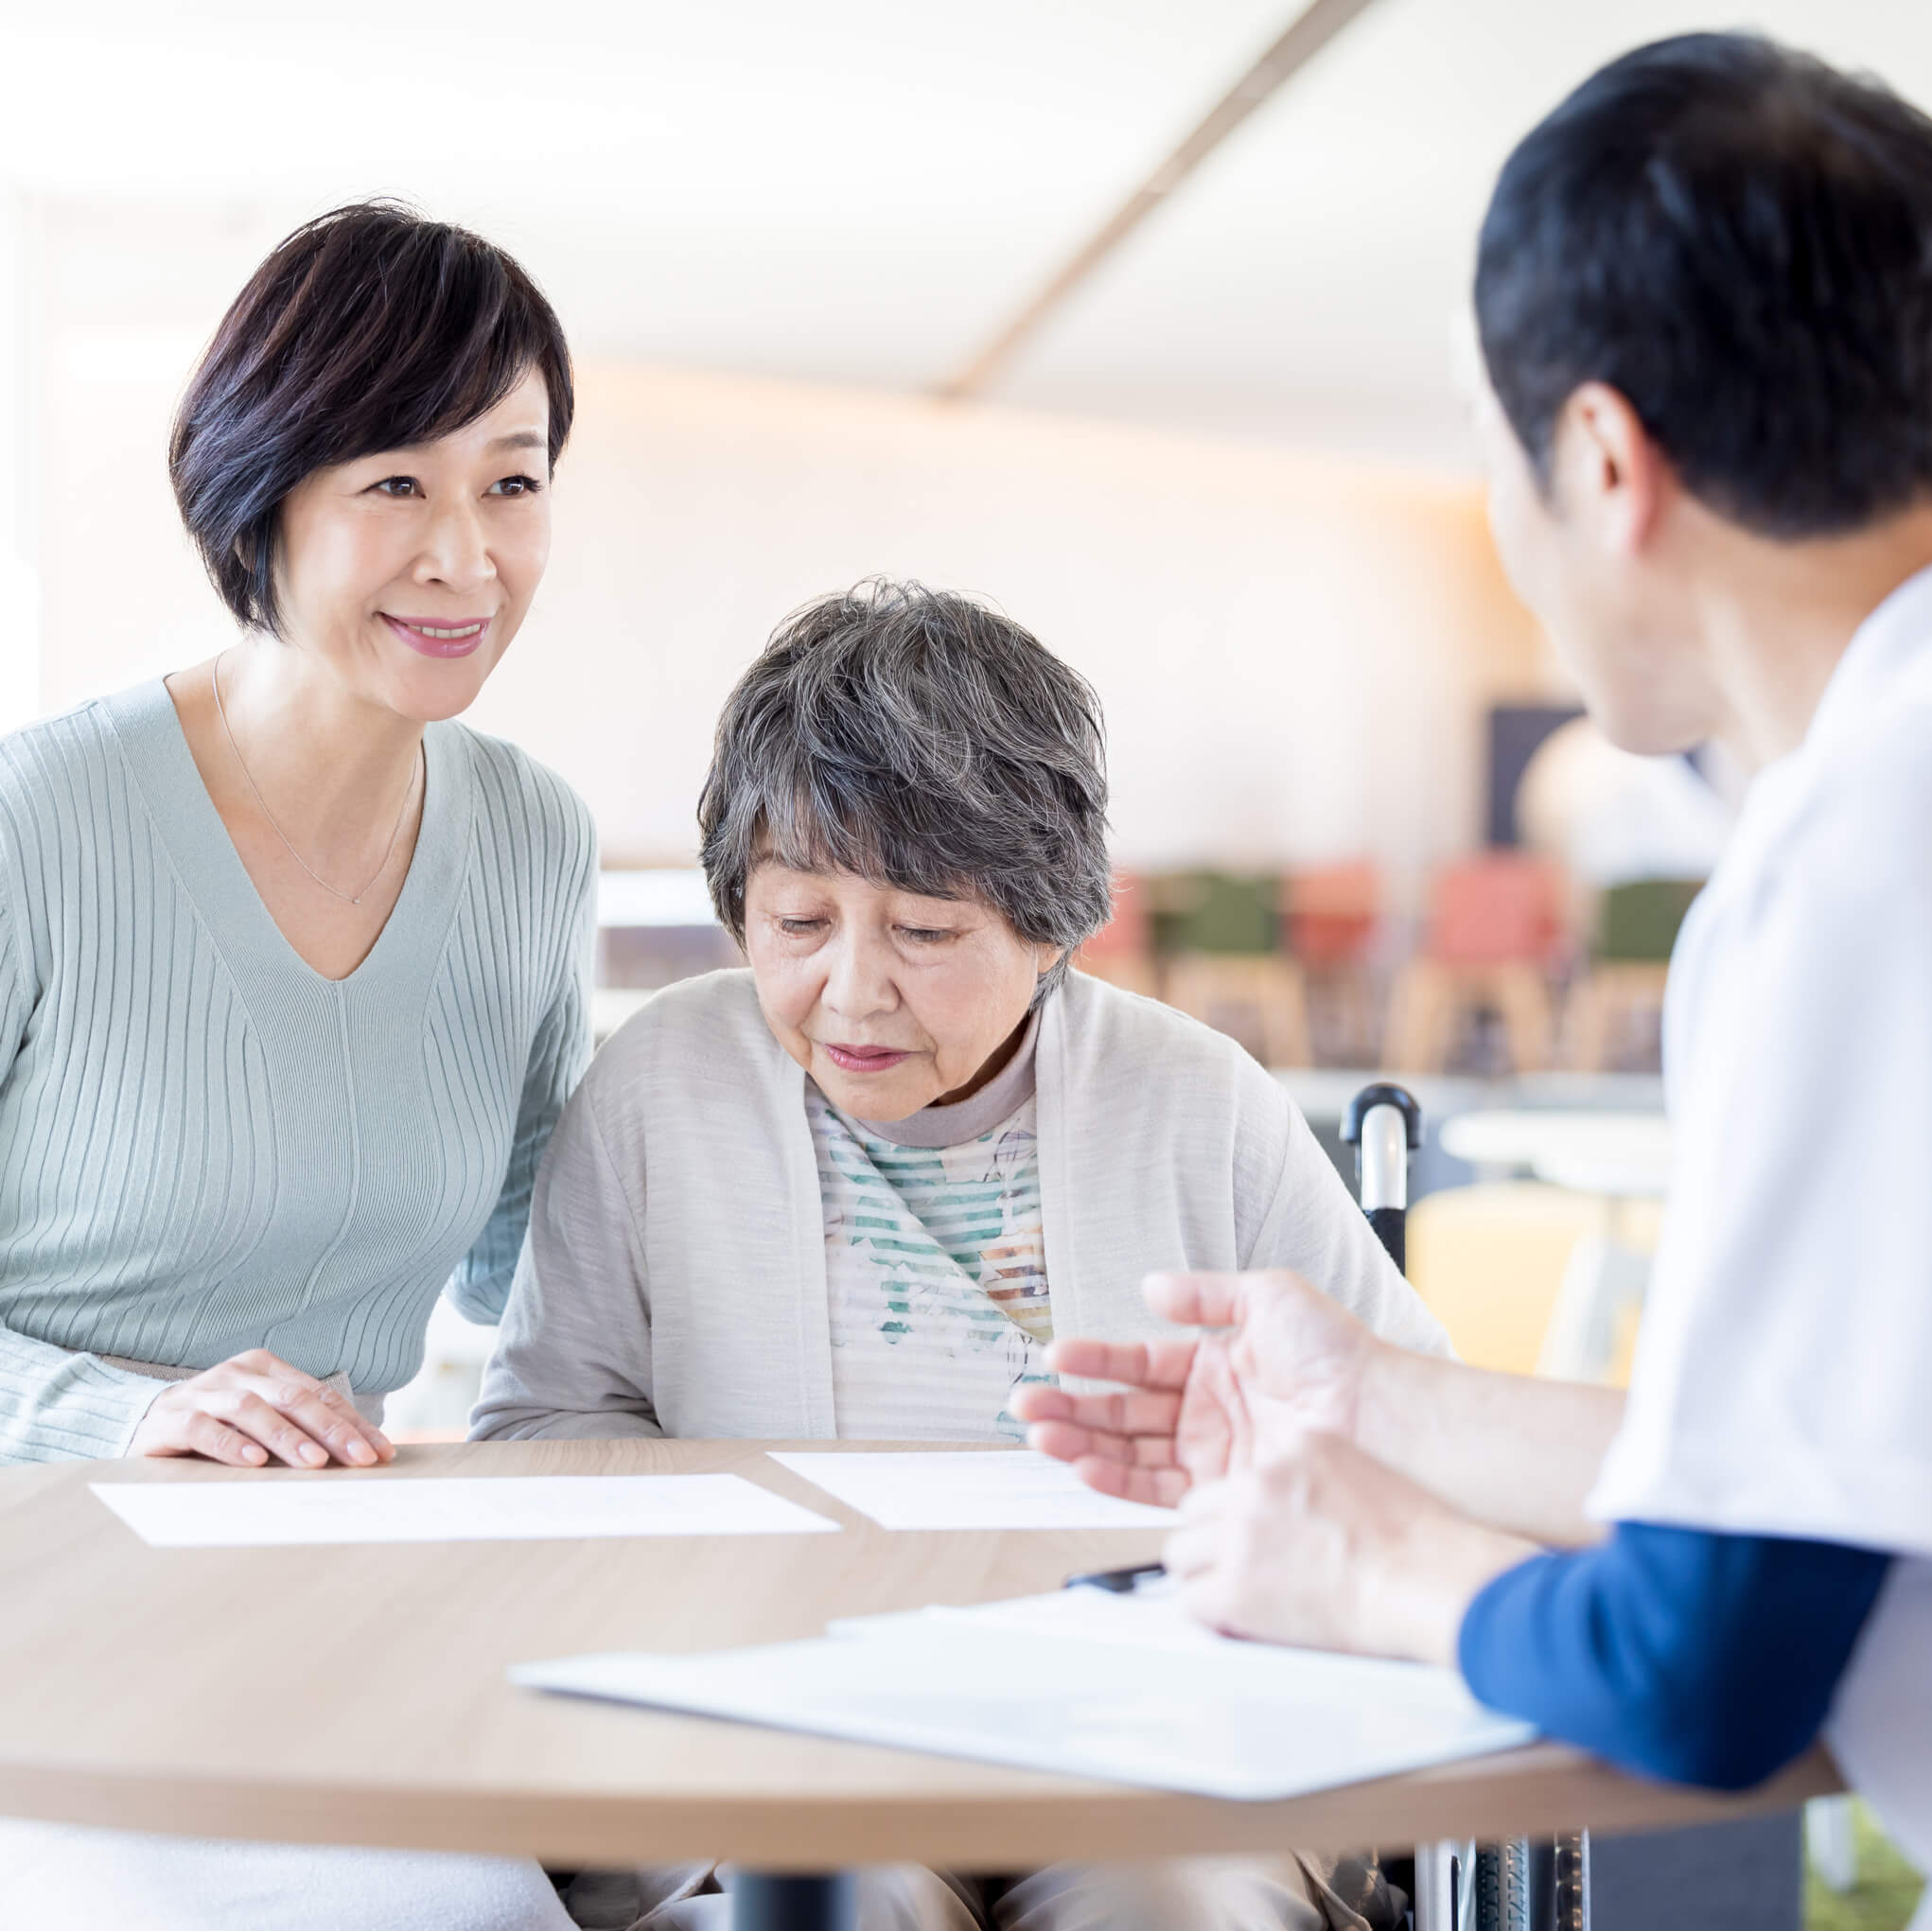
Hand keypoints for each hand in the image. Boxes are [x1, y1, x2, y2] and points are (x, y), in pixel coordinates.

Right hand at [127, 1350, 394, 1469]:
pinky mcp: (172, 1419)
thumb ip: (298, 1430)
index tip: (382, 1452)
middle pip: (294, 1399)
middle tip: (360, 1459)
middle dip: (333, 1431)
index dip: (353, 1424)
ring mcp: (204, 1393)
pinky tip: (254, 1462)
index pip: (319, 1396)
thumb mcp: (260, 1423)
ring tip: (315, 1462)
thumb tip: (356, 1456)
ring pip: (253, 1410)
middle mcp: (238, 1374)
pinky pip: (205, 1429)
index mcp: (266, 1368)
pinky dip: (231, 1445)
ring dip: (287, 1438)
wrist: (143, 1424)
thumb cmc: (216, 1427)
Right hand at [1014, 1268, 1382, 1505]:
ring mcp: (1212, 1452)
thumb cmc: (1338, 1353)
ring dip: (1080, 1441)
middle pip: (1123, 1410)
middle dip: (1072, 1406)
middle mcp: (1207, 1409)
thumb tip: (1150, 1287)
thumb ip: (1204, 1295)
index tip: (1058, 1357)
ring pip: (1129, 1448)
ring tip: (1039, 1433)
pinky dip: (1115, 1476)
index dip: (1096, 1361)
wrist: (1378, 1414)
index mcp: (1214, 1362)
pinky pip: (1155, 1485)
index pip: (1139, 1363)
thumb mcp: (1269, 1297)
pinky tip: (1083, 1464)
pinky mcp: (1220, 1489)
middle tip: (1026, 1403)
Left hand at [1164, 1431, 1534, 1663]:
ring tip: (1237, 1595)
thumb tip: (1288, 1501)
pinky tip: (1240, 1620)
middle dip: (1210, 1540)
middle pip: (1193, 1510)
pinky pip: (1191, 1601)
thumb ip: (1311, 1478)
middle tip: (1235, 1566)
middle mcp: (1258, 1483)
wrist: (1424, 1582)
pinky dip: (1212, 1615)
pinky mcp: (1235, 1587)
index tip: (1247, 1533)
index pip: (1230, 1476)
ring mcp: (1241, 1535)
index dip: (1235, 1513)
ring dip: (1205, 1576)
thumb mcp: (1361, 1473)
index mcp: (1291, 1450)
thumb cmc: (1416, 1543)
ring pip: (1181, 1553)